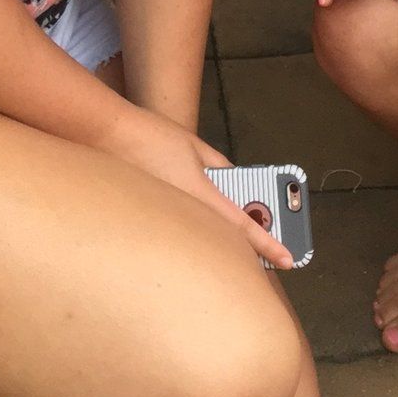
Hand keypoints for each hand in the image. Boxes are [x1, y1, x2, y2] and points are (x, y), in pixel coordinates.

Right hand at [107, 106, 295, 269]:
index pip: (243, 226)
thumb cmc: (153, 137)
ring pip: (203, 241)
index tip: (289, 259)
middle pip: (225, 240)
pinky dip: (196, 234)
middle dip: (247, 247)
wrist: (108, 137)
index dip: (269, 245)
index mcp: (202, 194)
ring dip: (221, 242)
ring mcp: (166, 222)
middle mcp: (186, 214)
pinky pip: (181, 235)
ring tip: (238, 242)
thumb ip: (221, 166)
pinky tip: (197, 230)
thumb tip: (236, 181)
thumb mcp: (197, 147)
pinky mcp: (151, 223)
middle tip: (269, 253)